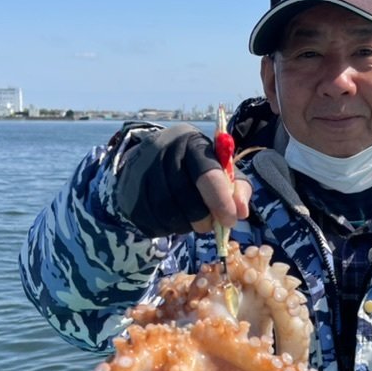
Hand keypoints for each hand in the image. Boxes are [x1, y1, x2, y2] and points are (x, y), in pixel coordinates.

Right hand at [114, 124, 249, 236]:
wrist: (146, 161)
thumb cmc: (192, 167)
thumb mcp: (219, 168)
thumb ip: (236, 187)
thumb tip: (242, 212)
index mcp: (191, 142)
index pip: (207, 174)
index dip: (221, 201)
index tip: (231, 219)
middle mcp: (163, 153)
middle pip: (187, 198)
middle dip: (205, 218)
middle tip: (211, 225)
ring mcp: (142, 174)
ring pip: (169, 213)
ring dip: (187, 225)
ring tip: (193, 220)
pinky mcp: (130, 195)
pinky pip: (153, 221)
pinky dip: (169, 228)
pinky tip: (175, 220)